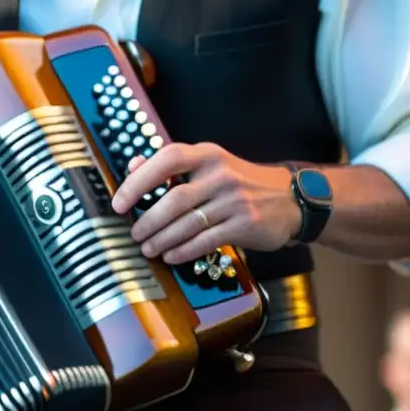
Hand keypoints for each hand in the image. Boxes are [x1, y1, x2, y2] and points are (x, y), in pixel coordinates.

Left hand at [110, 142, 301, 264]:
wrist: (290, 199)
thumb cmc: (237, 182)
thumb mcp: (208, 164)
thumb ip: (172, 165)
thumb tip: (132, 165)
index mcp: (207, 154)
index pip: (167, 159)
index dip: (138, 180)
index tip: (119, 203)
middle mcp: (220, 174)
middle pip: (174, 199)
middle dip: (148, 221)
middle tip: (134, 233)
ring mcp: (234, 200)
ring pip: (188, 223)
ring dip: (162, 240)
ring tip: (148, 248)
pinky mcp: (245, 224)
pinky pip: (205, 240)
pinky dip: (184, 251)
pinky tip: (171, 256)